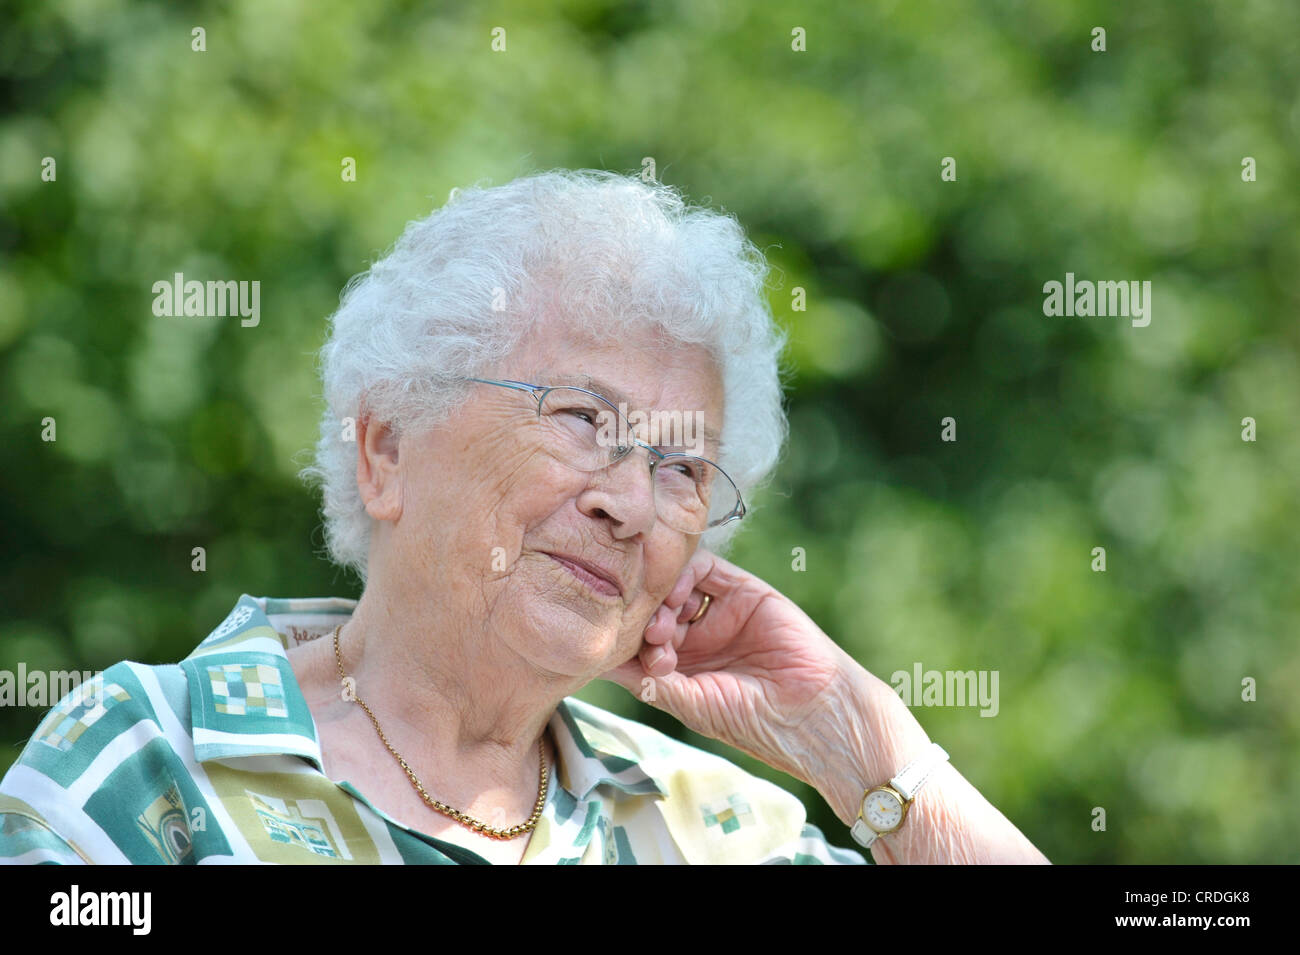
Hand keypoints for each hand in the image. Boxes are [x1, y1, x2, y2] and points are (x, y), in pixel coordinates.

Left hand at [600, 548, 857, 782]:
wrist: (810, 712)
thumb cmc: (752, 719)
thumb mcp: (691, 703)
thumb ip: (650, 680)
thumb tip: (603, 663)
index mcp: (680, 669)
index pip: (635, 642)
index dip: (621, 641)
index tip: (613, 651)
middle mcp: (695, 638)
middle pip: (650, 612)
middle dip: (640, 623)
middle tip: (647, 641)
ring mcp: (717, 613)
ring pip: (672, 588)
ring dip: (658, 601)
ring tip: (660, 628)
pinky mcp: (743, 591)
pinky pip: (704, 569)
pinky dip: (683, 576)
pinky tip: (675, 599)